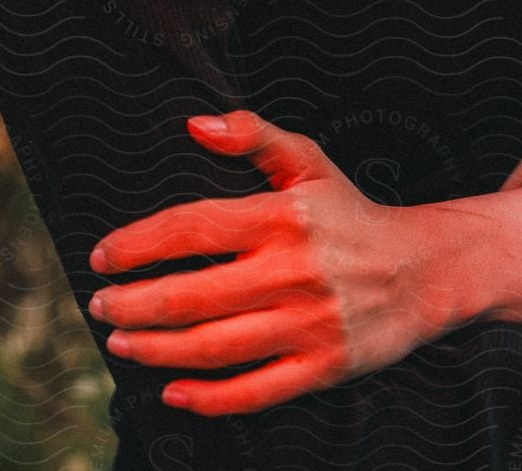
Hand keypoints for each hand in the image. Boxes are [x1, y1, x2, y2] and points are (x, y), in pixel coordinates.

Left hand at [86, 110, 436, 414]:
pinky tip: (172, 391)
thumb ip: (252, 135)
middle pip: (193, 295)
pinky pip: (256, 391)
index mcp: (281, 217)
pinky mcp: (324, 368)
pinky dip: (209, 398)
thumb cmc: (350, 212)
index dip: (138, 244)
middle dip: (134, 303)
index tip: (102, 256)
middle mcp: (292, 271)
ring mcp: (309, 324)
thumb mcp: (307, 160)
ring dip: (157, 348)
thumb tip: (195, 124)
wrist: (423, 270)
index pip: (191, 228)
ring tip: (119, 342)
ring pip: (215, 347)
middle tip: (98, 305)